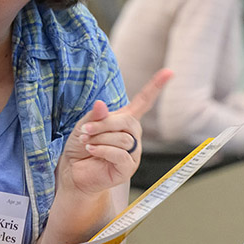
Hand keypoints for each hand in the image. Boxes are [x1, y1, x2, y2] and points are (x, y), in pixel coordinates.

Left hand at [58, 69, 172, 195]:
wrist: (74, 171)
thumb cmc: (80, 147)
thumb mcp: (84, 126)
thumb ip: (95, 116)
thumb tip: (101, 104)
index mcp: (125, 121)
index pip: (144, 101)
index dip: (156, 87)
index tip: (169, 72)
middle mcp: (133, 135)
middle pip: (127, 122)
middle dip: (104, 125)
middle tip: (85, 131)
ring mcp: (133, 152)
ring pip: (122, 139)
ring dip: (100, 140)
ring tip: (86, 144)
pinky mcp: (128, 167)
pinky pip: (120, 154)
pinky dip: (103, 150)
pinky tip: (92, 151)